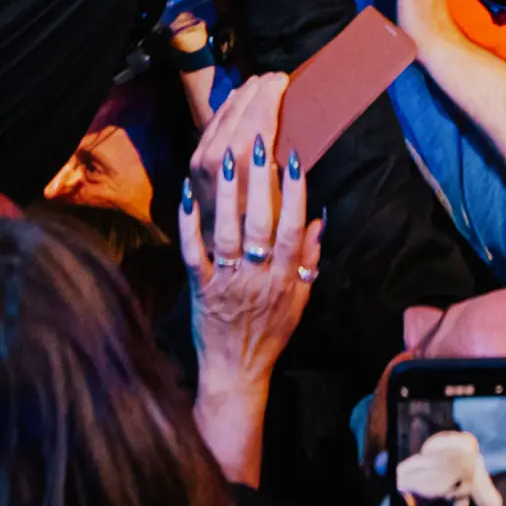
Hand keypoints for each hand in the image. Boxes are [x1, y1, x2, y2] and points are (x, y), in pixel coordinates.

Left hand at [182, 77, 321, 482]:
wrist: (235, 372)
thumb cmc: (271, 330)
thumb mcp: (302, 298)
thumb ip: (310, 258)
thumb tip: (318, 216)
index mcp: (284, 277)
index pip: (292, 228)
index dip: (293, 192)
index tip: (294, 156)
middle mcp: (255, 275)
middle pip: (259, 218)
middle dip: (259, 175)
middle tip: (261, 132)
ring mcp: (224, 279)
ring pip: (225, 228)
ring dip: (227, 189)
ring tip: (228, 149)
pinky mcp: (196, 286)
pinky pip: (191, 250)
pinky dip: (188, 220)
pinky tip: (187, 189)